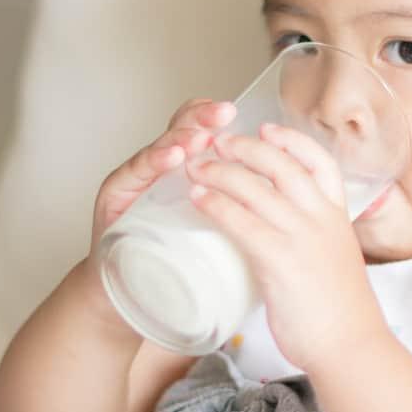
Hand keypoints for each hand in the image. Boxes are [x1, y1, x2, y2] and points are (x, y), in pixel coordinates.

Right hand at [79, 99, 235, 314]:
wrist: (129, 298)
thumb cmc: (176, 269)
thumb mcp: (218, 236)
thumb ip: (244, 213)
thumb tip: (296, 205)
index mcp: (192, 175)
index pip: (209, 135)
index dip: (231, 126)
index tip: (254, 119)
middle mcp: (163, 170)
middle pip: (183, 130)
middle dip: (204, 118)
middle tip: (225, 114)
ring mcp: (137, 181)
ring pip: (160, 147)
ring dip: (181, 138)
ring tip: (200, 137)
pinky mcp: (115, 199)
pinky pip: (133, 174)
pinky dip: (152, 162)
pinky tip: (170, 157)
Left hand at [187, 122, 387, 371]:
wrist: (351, 346)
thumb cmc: (341, 312)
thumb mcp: (336, 260)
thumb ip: (314, 239)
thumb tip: (285, 232)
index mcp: (338, 216)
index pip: (319, 162)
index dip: (291, 140)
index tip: (267, 128)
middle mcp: (322, 219)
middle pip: (281, 165)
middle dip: (245, 148)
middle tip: (217, 143)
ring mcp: (302, 237)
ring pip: (255, 189)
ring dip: (220, 172)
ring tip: (195, 167)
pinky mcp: (280, 261)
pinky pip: (241, 222)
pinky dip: (216, 205)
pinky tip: (198, 200)